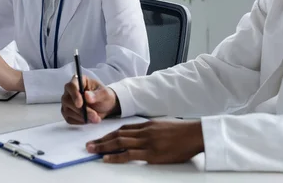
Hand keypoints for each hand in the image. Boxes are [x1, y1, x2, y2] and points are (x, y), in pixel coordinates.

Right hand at [61, 75, 120, 123]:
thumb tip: (87, 96)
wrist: (105, 106)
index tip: (80, 104)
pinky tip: (88, 119)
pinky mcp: (67, 112)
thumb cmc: (104, 96)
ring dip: (82, 117)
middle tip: (94, 115)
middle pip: (68, 100)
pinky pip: (69, 119)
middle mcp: (70, 91)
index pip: (71, 86)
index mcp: (78, 81)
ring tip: (95, 118)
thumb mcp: (105, 94)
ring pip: (68, 111)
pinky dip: (80, 121)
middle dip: (81, 110)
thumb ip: (97, 94)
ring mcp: (67, 102)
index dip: (74, 95)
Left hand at [86, 120, 204, 163]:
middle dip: (101, 140)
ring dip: (103, 146)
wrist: (194, 134)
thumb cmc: (182, 132)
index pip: (123, 128)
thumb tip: (143, 134)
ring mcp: (146, 142)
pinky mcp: (151, 153)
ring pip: (120, 143)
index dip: (110, 133)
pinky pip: (129, 154)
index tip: (100, 137)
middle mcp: (143, 132)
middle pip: (117, 135)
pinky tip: (106, 158)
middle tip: (89, 145)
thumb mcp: (163, 126)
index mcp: (146, 125)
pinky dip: (116, 156)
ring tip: (92, 150)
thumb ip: (151, 129)